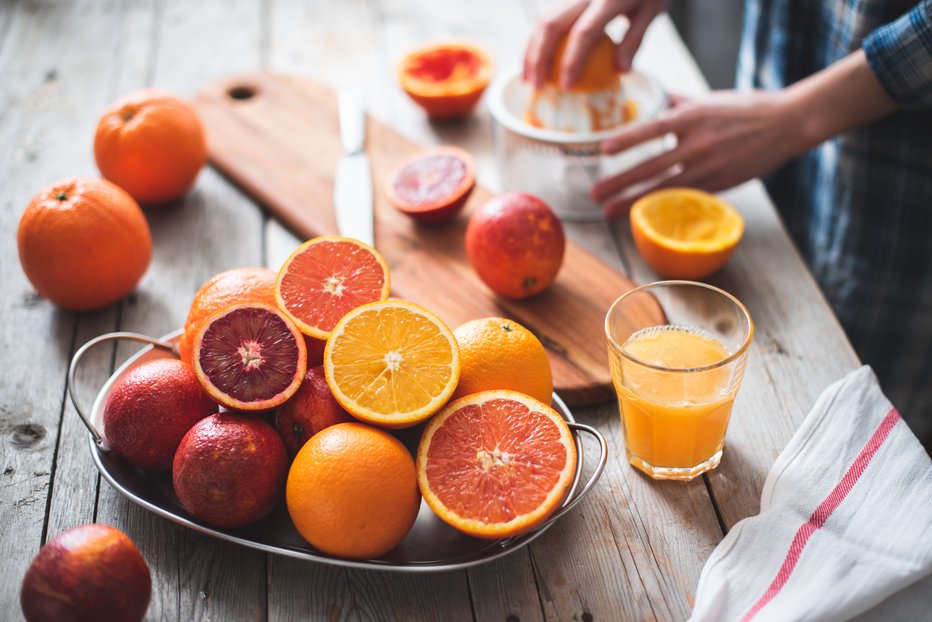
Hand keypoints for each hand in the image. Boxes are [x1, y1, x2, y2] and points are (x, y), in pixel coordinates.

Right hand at [523, 0, 667, 88]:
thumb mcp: (652, 9)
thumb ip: (635, 40)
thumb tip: (621, 71)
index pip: (584, 32)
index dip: (572, 61)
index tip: (566, 86)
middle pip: (552, 24)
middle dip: (539, 58)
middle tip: (537, 86)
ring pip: (543, 19)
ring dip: (531, 51)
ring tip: (528, 78)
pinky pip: (547, 16)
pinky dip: (536, 41)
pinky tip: (534, 61)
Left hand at [592, 90, 803, 216]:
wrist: (787, 123)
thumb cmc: (747, 108)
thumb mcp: (710, 99)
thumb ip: (679, 102)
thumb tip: (656, 97)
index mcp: (693, 116)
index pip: (652, 129)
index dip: (628, 140)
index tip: (604, 149)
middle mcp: (697, 143)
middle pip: (651, 166)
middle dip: (620, 182)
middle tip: (595, 193)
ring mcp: (708, 167)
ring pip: (663, 189)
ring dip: (633, 202)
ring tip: (609, 211)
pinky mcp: (718, 184)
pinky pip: (682, 198)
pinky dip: (660, 205)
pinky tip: (643, 214)